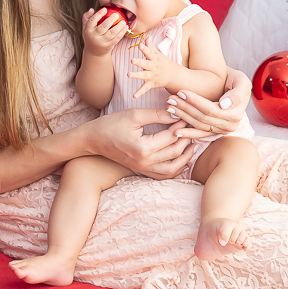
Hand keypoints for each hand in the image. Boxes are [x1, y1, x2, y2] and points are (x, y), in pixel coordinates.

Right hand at [82, 7, 127, 56]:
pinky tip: (125, 27)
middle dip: (110, 20)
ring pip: (111, 34)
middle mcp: (94, 36)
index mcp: (88, 30)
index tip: (105, 9)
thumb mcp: (86, 27)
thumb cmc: (91, 35)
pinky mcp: (109, 46)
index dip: (99, 14)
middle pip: (103, 27)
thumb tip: (92, 9)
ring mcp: (102, 42)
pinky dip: (122, 32)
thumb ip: (87, 17)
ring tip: (123, 21)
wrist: (94, 52)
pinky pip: (116, 38)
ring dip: (118, 27)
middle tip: (116, 14)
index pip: (92, 21)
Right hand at [87, 109, 208, 179]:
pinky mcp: (142, 171)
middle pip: (175, 152)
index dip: (182, 125)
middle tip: (192, 127)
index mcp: (143, 147)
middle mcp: (145, 162)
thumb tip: (176, 113)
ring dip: (186, 157)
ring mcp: (143, 169)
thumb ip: (157, 114)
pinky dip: (176, 168)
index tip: (187, 115)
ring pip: (173, 168)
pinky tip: (182, 157)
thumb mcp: (134, 114)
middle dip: (187, 139)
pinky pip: (164, 175)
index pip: (171, 137)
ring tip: (192, 144)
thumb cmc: (112, 124)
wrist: (94, 139)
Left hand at [127, 37, 175, 98]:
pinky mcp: (152, 84)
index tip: (140, 45)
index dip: (145, 49)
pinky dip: (140, 93)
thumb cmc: (163, 63)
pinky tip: (134, 96)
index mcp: (154, 58)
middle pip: (146, 64)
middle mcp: (153, 67)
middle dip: (139, 62)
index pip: (149, 52)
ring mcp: (152, 76)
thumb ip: (151, 46)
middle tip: (132, 60)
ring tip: (128, 75)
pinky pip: (145, 88)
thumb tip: (147, 36)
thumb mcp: (158, 54)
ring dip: (136, 75)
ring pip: (144, 75)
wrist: (174, 76)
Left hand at [164, 68, 251, 135]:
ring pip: (198, 125)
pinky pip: (200, 135)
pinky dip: (187, 134)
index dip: (195, 101)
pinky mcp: (214, 133)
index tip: (181, 91)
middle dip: (185, 108)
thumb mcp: (242, 81)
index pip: (210, 109)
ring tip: (169, 107)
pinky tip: (175, 132)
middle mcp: (230, 126)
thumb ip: (237, 93)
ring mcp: (222, 131)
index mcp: (236, 114)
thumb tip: (224, 105)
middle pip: (202, 117)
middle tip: (171, 98)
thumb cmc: (236, 80)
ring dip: (182, 117)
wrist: (233, 86)